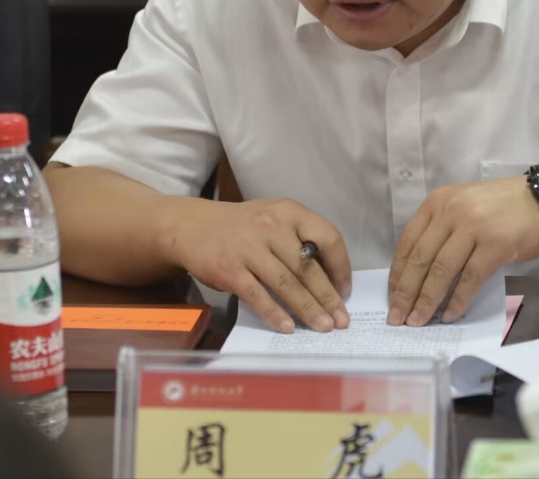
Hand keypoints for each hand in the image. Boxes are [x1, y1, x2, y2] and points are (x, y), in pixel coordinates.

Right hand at [177, 199, 351, 333]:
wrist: (193, 226)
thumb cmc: (243, 226)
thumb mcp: (274, 219)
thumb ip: (299, 239)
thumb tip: (329, 280)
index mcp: (289, 211)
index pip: (328, 237)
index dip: (341, 267)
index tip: (345, 290)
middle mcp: (272, 226)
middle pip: (308, 267)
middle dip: (328, 297)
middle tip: (341, 320)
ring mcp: (249, 247)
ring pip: (286, 283)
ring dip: (308, 308)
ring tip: (323, 327)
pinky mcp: (229, 268)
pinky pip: (257, 295)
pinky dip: (274, 313)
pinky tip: (288, 327)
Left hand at [388, 176, 538, 326]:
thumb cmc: (500, 207)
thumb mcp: (462, 206)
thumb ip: (440, 230)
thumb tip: (416, 274)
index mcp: (438, 202)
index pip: (408, 242)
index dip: (397, 273)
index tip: (392, 296)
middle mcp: (451, 211)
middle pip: (421, 259)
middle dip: (406, 292)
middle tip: (398, 316)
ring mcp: (474, 227)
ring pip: (441, 271)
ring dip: (427, 300)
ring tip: (418, 321)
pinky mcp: (496, 245)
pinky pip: (469, 278)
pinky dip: (457, 300)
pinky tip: (449, 315)